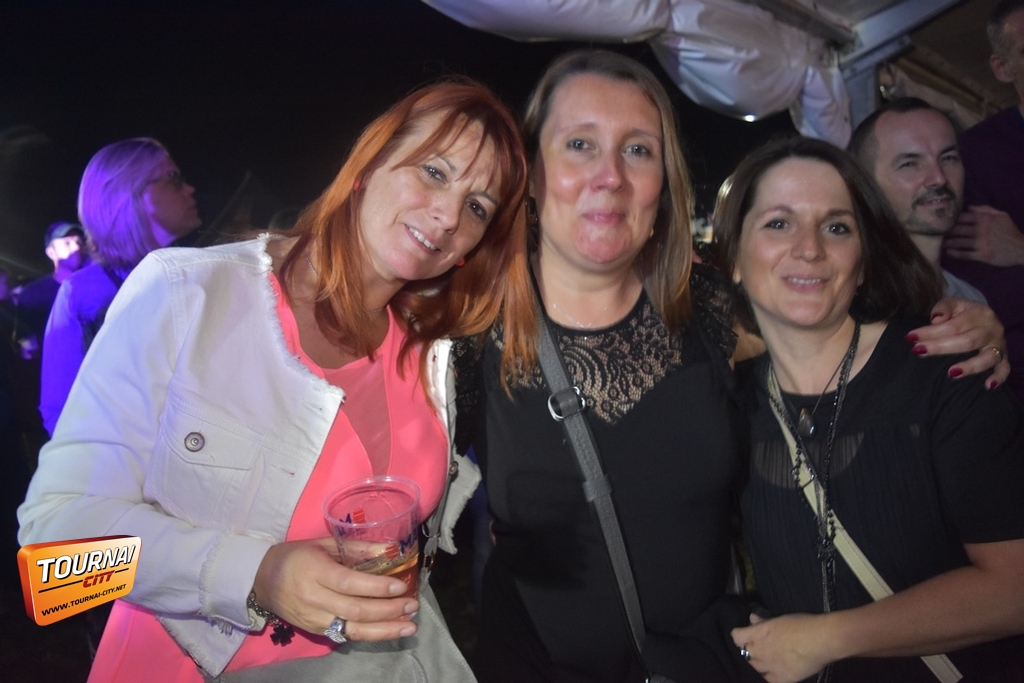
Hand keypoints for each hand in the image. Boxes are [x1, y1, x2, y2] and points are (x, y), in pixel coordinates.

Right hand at [252, 537, 417, 640]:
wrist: (261, 581)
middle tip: (412, 605)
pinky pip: (346, 635)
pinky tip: (389, 631)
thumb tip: (388, 550)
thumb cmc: (296, 556)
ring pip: (353, 629)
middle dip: (388, 610)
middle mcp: (314, 599)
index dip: (377, 587)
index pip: (350, 584)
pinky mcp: (316, 631)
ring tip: (408, 626)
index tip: (401, 586)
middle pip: (356, 610)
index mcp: (315, 572)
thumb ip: (355, 548)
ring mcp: (314, 619)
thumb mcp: (323, 544)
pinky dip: (369, 635)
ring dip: (384, 630)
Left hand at [731, 613, 833, 682]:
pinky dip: (768, 677)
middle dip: (747, 652)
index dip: (738, 635)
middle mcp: (760, 651)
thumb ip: (763, 621)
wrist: (820, 639)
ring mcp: (770, 666)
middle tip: (754, 650)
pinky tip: (771, 674)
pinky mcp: (782, 678)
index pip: (736, 636)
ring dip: (756, 665)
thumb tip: (752, 618)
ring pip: (754, 669)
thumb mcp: (779, 619)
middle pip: (744, 654)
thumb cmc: (801, 624)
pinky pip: (768, 681)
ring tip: (762, 662)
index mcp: (757, 634)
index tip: (742, 635)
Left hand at [909, 298, 1008, 388]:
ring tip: (951, 373)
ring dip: (970, 366)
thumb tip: (936, 319)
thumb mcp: (953, 304)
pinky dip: (999, 378)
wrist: (983, 318)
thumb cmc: (962, 313)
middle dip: (941, 348)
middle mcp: (992, 329)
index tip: (910, 338)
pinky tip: (987, 386)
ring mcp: (999, 345)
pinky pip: (1005, 369)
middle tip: (918, 352)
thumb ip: (943, 308)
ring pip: (987, 358)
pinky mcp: (1003, 357)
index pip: (953, 325)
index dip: (930, 332)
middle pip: (967, 342)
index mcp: (980, 313)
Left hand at [944, 206, 1023, 266]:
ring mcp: (982, 243)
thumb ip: (986, 210)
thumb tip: (969, 207)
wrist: (1021, 249)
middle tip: (936, 233)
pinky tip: (949, 252)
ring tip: (939, 243)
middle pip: (958, 229)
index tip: (942, 221)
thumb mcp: (1002, 216)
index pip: (963, 217)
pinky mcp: (982, 255)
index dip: (952, 219)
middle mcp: (982, 230)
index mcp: (986, 219)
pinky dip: (956, 253)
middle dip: (946, 231)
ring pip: (959, 242)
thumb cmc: (1010, 232)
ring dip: (948, 242)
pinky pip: (965, 254)